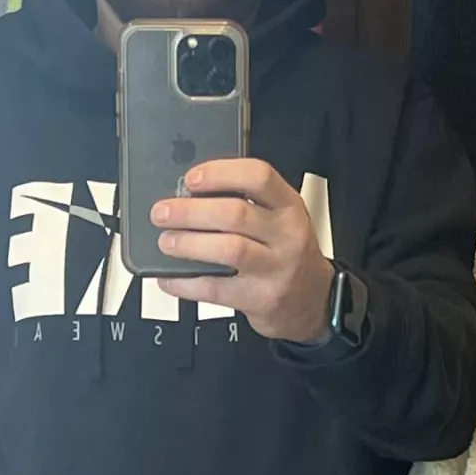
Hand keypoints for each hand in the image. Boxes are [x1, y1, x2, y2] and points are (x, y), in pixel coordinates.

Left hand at [153, 160, 334, 343]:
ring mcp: (275, 269)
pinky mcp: (260, 299)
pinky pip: (215, 289)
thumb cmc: (287, 253)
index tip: (191, 179)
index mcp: (289, 206)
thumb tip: (187, 196)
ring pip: (228, 249)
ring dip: (189, 244)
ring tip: (166, 241)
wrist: (312, 301)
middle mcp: (286, 235)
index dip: (221, 174)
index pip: (259, 177)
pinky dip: (185, 283)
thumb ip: (246, 204)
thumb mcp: (280, 220)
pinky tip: (170, 278)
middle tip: (163, 212)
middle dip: (191, 211)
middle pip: (235, 214)